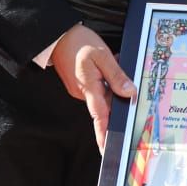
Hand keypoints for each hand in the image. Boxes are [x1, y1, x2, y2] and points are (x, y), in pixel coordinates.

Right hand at [51, 24, 134, 150]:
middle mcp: (84, 93)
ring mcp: (82, 90)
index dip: (103, 135)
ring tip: (112, 61)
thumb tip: (129, 93)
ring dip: (112, 83)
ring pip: (104, 94)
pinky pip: (99, 87)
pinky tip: (108, 63)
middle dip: (117, 95)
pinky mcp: (81, 85)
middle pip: (107, 104)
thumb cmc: (78, 43)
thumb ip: (116, 75)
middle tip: (120, 76)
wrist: (57, 36)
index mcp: (89, 88)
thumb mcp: (102, 55)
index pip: (100, 118)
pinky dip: (106, 79)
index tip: (106, 149)